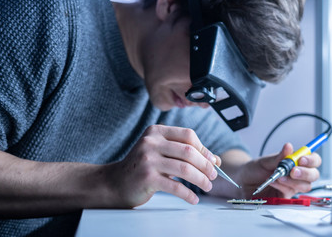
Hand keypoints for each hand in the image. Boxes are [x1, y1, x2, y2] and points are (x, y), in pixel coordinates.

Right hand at [105, 125, 220, 206]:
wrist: (115, 183)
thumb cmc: (144, 167)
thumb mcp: (161, 152)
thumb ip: (185, 152)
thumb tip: (215, 159)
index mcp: (156, 132)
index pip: (188, 135)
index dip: (204, 149)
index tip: (213, 161)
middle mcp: (151, 142)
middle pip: (189, 152)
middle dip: (206, 165)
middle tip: (213, 176)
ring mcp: (147, 160)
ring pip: (185, 169)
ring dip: (201, 180)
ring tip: (207, 186)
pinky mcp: (147, 178)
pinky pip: (175, 187)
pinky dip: (188, 194)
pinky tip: (193, 199)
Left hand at [237, 143, 321, 198]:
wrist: (241, 182)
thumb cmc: (254, 169)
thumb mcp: (266, 160)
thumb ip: (279, 156)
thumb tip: (288, 146)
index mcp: (294, 162)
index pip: (313, 160)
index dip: (312, 160)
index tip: (302, 159)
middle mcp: (296, 174)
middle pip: (313, 175)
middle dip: (305, 173)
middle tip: (293, 171)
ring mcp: (292, 186)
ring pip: (305, 186)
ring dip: (293, 181)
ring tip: (279, 177)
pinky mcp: (285, 196)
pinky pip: (290, 193)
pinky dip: (282, 187)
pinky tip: (273, 183)